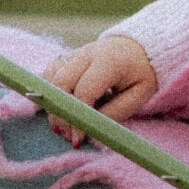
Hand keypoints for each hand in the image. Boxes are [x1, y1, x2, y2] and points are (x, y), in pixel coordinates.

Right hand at [41, 35, 157, 144]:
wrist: (136, 49)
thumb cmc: (139, 75)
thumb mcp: (137, 96)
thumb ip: (114, 113)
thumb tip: (89, 130)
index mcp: (109, 62)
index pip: (85, 90)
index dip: (78, 117)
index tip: (78, 139)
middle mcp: (88, 54)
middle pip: (62, 83)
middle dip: (60, 113)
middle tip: (67, 135)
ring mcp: (75, 53)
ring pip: (52, 78)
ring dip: (52, 105)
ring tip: (61, 127)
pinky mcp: (67, 57)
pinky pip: (50, 74)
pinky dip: (50, 93)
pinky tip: (58, 110)